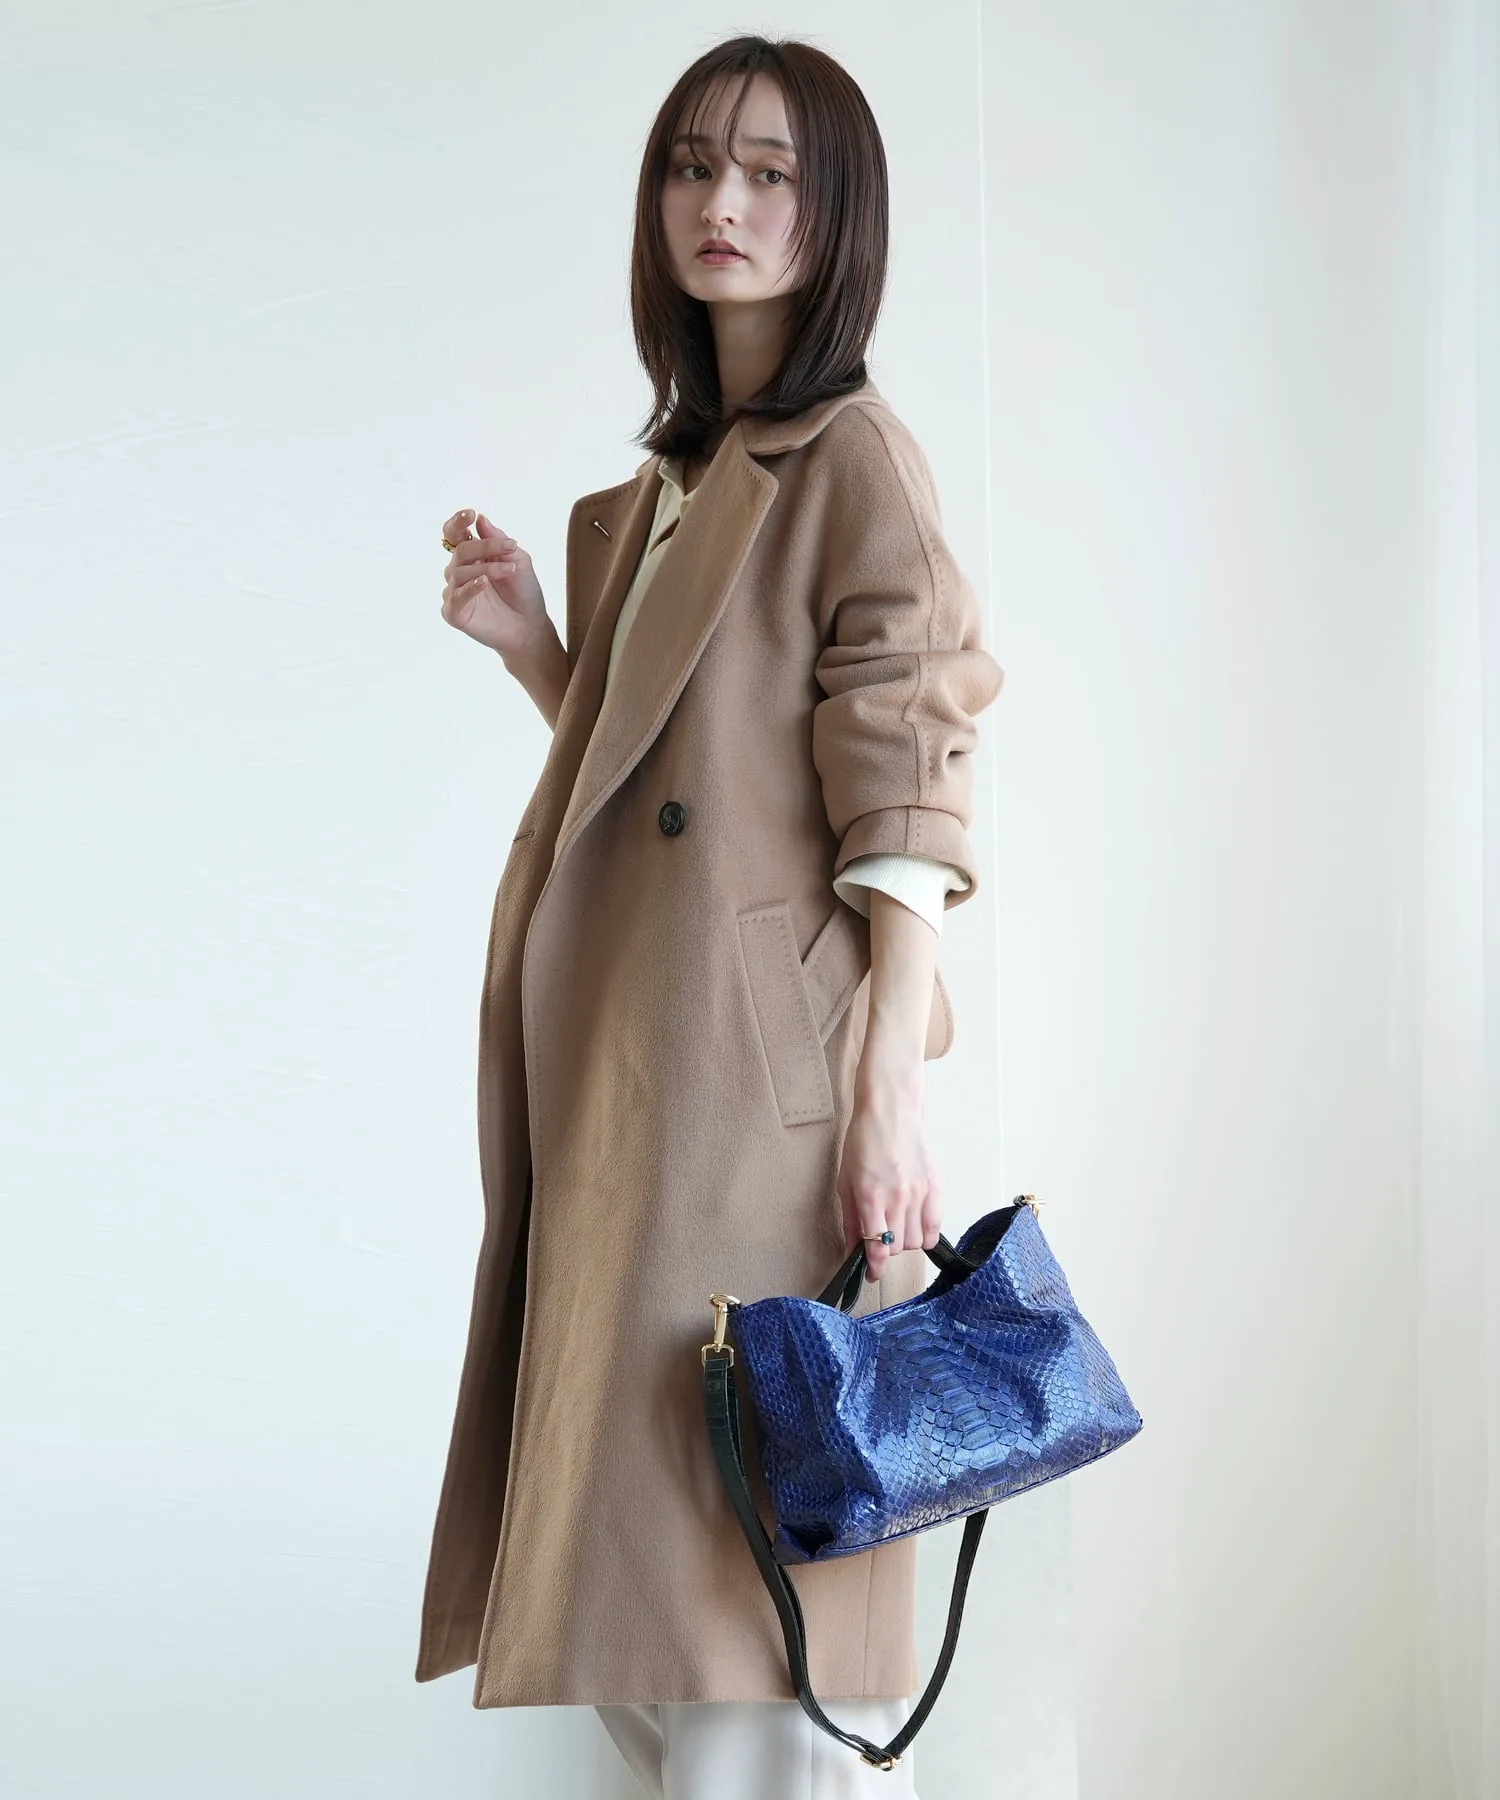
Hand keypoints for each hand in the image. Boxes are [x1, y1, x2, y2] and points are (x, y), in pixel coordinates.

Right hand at [440, 508, 548, 664]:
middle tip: (510, 547)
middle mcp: (460, 572)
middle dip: (485, 546)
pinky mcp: (454, 613)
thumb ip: (499, 540)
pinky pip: (456, 597)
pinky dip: (470, 587)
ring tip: (511, 571)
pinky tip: (484, 582)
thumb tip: (480, 519)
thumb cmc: (524, 593)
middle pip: (460, 550)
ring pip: (460, 572)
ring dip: (488, 568)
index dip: (458, 522)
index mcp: (472, 556)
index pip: (455, 534)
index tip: (470, 513)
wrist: (530, 627)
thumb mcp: (519, 560)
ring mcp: (455, 592)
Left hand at [836, 1060, 941, 1284]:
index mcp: (870, 1195)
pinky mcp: (935, 1186)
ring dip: (904, 1242)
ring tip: (896, 1227)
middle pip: (897, 1246)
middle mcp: (897, 1196)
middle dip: (885, 1250)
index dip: (874, 1267)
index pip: (877, 1246)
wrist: (891, 1110)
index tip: (870, 1274)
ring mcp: (919, 1192)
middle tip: (878, 1238)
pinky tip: (915, 1227)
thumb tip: (851, 1249)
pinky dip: (926, 1235)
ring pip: (916, 1241)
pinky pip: (935, 1226)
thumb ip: (850, 1218)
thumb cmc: (863, 1141)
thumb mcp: (845, 1179)